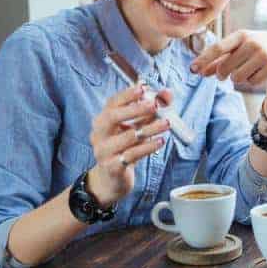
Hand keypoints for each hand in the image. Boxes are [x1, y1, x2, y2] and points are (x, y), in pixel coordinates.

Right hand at [87, 85, 172, 205]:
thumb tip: (167, 93)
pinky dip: (148, 146)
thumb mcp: (137, 127)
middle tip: (155, 105)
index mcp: (103, 120)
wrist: (111, 179)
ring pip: (127, 137)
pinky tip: (160, 141)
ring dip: (150, 128)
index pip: (112, 103)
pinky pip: (132, 154)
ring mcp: (103, 151)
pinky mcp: (112, 166)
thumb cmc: (124, 148)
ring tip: (166, 123)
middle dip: (135, 109)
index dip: (127, 94)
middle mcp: (99, 134)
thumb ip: (151, 110)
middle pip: (112, 117)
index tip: (143, 88)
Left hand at [190, 30, 266, 86]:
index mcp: (241, 35)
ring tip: (246, 70)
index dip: (204, 59)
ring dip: (238, 78)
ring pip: (237, 78)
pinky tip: (259, 73)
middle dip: (222, 74)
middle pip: (225, 68)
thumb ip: (219, 59)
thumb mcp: (238, 48)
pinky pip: (251, 83)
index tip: (192, 70)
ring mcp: (263, 54)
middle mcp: (252, 42)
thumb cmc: (255, 48)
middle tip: (224, 75)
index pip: (218, 47)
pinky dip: (251, 81)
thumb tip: (199, 72)